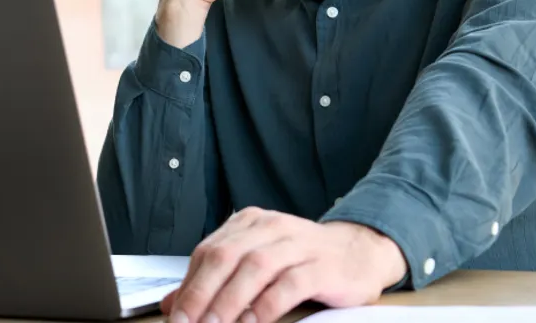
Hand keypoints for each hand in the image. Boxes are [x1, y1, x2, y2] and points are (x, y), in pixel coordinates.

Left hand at [161, 208, 406, 322]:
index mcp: (250, 223)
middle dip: (201, 292)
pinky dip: (267, 304)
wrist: (361, 251)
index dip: (188, 285)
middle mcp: (271, 227)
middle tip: (187, 322)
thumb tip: (174, 303)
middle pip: (225, 256)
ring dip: (229, 300)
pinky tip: (253, 322)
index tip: (174, 315)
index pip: (208, 251)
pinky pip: (289, 284)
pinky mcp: (322, 266)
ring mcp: (298, 244)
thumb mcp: (257, 261)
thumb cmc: (303, 260)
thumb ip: (218, 279)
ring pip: (254, 267)